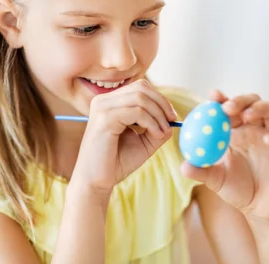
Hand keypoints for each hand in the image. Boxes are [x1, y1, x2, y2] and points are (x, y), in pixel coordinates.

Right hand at [71, 79, 176, 195]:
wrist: (96, 182)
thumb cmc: (116, 162)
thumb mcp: (143, 141)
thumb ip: (157, 126)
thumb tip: (172, 116)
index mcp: (110, 102)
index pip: (140, 87)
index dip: (160, 99)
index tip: (171, 117)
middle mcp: (103, 101)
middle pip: (141, 88)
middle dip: (162, 104)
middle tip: (172, 121)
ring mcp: (102, 108)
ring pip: (140, 98)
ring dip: (158, 115)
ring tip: (162, 133)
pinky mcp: (104, 119)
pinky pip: (136, 111)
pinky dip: (151, 122)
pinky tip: (155, 135)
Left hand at [181, 90, 268, 220]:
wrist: (259, 208)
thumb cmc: (236, 189)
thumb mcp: (215, 179)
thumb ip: (201, 171)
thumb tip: (184, 166)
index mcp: (236, 129)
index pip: (230, 106)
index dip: (222, 99)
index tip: (212, 96)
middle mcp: (256, 128)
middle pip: (253, 101)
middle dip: (240, 100)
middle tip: (228, 108)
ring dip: (260, 108)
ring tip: (247, 116)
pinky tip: (267, 141)